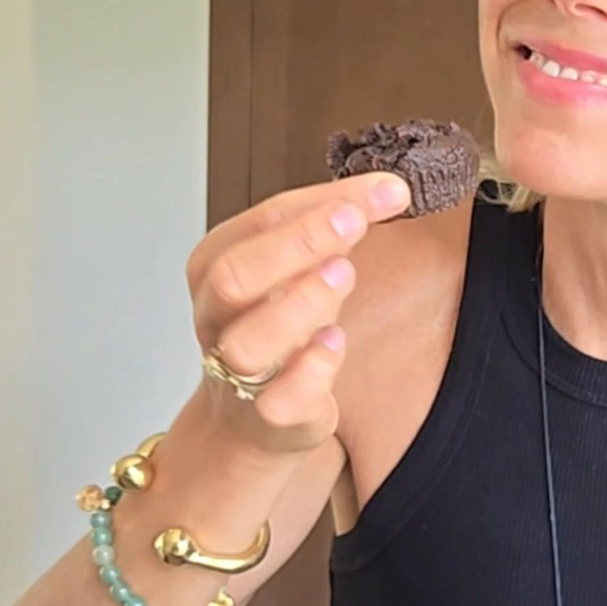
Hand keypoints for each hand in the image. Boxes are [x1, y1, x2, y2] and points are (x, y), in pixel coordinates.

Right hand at [185, 171, 411, 454]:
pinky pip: (279, 399)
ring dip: (300, 303)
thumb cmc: (280, 324)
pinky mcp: (269, 415)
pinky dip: (311, 368)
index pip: (263, 220)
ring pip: (248, 341)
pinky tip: (336, 340)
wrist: (257, 414)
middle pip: (234, 275)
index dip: (323, 201)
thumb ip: (336, 225)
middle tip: (354, 223)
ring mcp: (236, 370)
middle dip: (298, 243)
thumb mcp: (302, 265)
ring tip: (344, 275)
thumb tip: (390, 190)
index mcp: (216, 264)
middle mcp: (216, 316)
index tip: (383, 191)